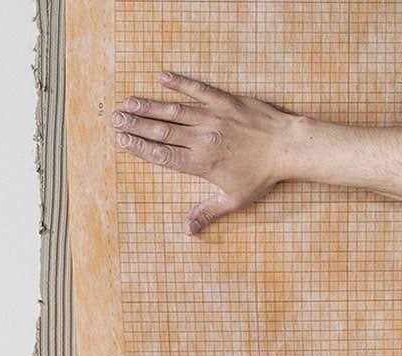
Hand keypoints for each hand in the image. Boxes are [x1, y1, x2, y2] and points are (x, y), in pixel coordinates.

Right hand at [111, 70, 301, 233]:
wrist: (287, 148)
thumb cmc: (263, 177)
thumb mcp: (236, 200)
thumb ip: (208, 212)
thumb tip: (188, 231)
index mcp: (201, 164)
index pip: (162, 156)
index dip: (139, 148)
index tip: (121, 142)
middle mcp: (202, 139)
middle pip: (161, 131)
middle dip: (135, 125)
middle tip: (114, 119)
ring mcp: (212, 117)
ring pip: (173, 110)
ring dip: (148, 106)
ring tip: (127, 102)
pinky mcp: (225, 100)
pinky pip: (198, 89)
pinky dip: (179, 83)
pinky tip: (162, 77)